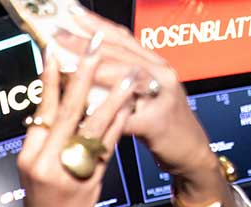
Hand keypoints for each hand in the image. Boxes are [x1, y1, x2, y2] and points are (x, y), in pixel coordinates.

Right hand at [16, 46, 135, 206]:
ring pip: (92, 127)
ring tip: (126, 78)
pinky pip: (106, 147)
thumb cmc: (43, 202)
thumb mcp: (34, 168)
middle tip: (94, 52)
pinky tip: (128, 110)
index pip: (42, 110)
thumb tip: (59, 103)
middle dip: (83, 77)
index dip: (52, 80)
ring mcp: (68, 172)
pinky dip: (118, 127)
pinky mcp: (89, 182)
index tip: (58, 53)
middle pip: (67, 111)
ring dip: (111, 99)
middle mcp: (46, 161)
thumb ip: (46, 139)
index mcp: (29, 154)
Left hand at [67, 11, 217, 178]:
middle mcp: (160, 73)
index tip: (71, 14)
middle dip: (87, 42)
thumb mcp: (143, 93)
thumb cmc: (162, 122)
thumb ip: (120, 78)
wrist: (191, 150)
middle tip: (59, 35)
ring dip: (96, 70)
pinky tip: (85, 107)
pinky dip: (106, 111)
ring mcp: (161, 96)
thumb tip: (83, 66)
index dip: (96, 24)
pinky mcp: (157, 123)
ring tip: (68, 64)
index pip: (122, 37)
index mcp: (154, 63)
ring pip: (126, 76)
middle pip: (120, 52)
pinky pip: (127, 115)